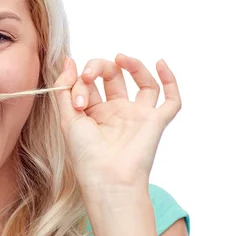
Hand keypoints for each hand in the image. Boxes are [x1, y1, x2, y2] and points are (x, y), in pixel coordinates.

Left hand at [53, 54, 181, 198]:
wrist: (107, 178)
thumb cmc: (85, 154)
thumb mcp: (67, 118)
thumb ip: (64, 89)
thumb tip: (69, 60)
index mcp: (94, 112)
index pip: (89, 83)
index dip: (79, 83)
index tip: (74, 98)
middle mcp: (116, 112)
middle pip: (113, 77)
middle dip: (99, 68)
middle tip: (88, 75)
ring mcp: (138, 116)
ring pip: (144, 82)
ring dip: (133, 65)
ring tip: (121, 57)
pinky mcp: (156, 122)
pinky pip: (171, 100)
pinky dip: (170, 80)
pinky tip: (160, 63)